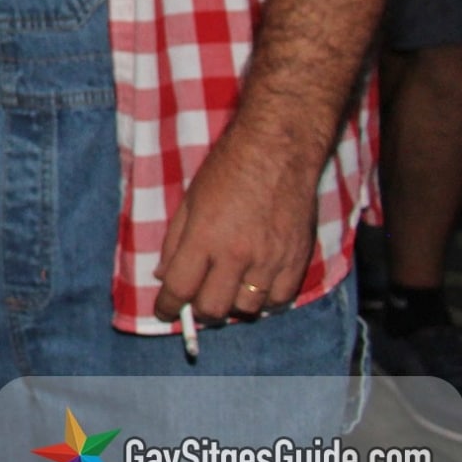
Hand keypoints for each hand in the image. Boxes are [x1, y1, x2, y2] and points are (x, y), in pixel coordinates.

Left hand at [153, 124, 319, 322]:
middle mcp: (237, 255)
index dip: (168, 307)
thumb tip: (163, 274)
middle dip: (198, 310)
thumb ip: (174, 241)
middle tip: (196, 299)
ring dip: (232, 304)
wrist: (278, 150)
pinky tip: (256, 286)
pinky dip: (265, 300)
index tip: (165, 311)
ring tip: (227, 288)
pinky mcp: (298, 260)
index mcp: (204, 238)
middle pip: (213, 308)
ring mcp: (270, 260)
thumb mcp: (189, 200)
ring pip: (247, 309)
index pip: (180, 288)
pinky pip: (280, 300)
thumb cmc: (228, 169)